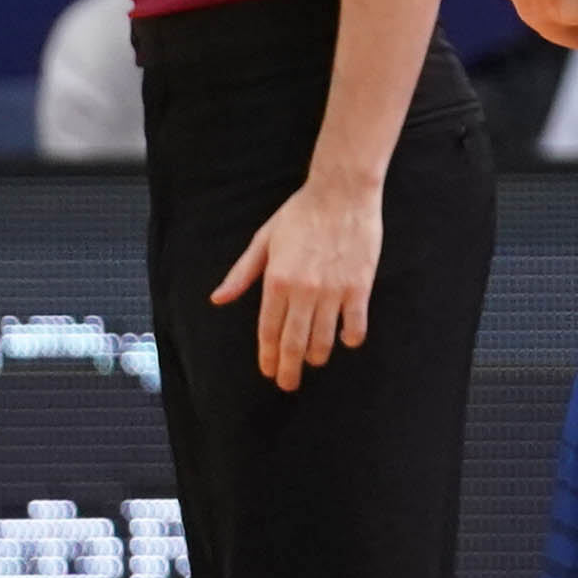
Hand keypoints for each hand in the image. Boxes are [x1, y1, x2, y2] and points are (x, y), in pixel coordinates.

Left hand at [213, 168, 383, 390]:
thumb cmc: (300, 213)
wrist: (341, 193)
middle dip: (290, 369)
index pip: (269, 330)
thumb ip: (242, 274)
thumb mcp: (264, 241)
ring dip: (317, 356)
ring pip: (323, 340)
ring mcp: (333, 291)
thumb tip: (218, 299)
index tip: (269, 371)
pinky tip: (344, 340)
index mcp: (276, 280)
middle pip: (294, 343)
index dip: (268, 356)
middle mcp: (303, 291)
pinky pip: (354, 326)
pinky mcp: (359, 288)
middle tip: (288, 384)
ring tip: (314, 360)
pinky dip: (349, 339)